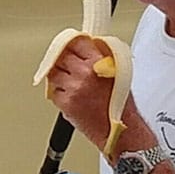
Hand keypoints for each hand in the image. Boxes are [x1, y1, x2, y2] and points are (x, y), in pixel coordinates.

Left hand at [46, 35, 117, 151]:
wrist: (119, 131)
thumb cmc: (121, 106)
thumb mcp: (119, 73)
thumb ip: (101, 57)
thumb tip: (88, 46)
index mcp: (100, 62)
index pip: (76, 42)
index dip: (71, 44)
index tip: (69, 46)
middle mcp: (85, 73)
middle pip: (61, 56)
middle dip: (64, 60)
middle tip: (69, 67)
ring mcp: (73, 88)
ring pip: (53, 73)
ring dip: (59, 76)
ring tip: (71, 84)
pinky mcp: (65, 102)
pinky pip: (53, 91)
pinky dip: (59, 93)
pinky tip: (71, 96)